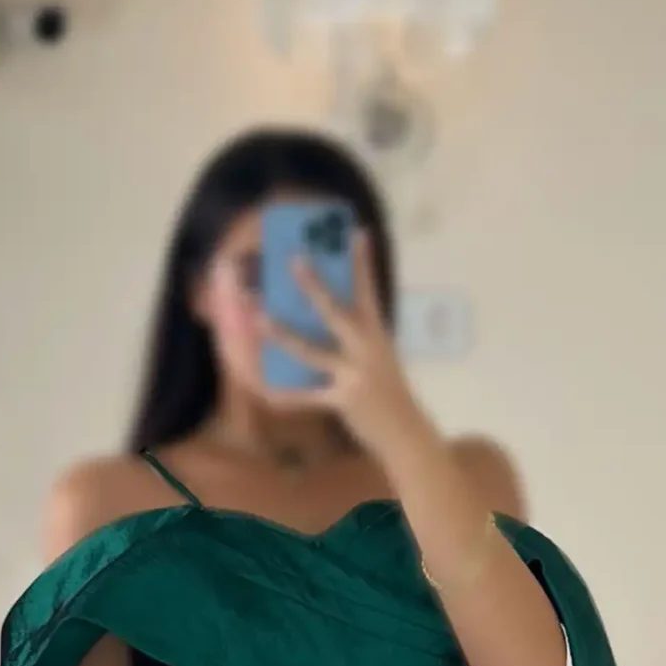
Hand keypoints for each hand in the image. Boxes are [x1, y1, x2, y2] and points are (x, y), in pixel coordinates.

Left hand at [256, 229, 426, 459]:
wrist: (405, 432)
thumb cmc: (387, 391)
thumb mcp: (379, 356)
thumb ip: (355, 337)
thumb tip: (319, 318)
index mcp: (376, 333)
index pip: (368, 291)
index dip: (362, 263)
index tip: (357, 232)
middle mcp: (366, 348)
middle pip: (335, 312)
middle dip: (314, 287)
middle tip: (294, 260)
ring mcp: (354, 374)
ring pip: (312, 351)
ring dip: (283, 334)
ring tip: (259, 317)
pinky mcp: (343, 400)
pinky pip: (306, 396)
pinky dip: (284, 395)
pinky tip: (264, 390)